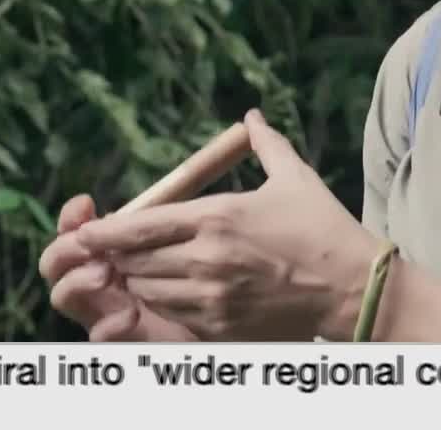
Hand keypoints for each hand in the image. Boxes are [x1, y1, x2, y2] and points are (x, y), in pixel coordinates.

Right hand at [39, 194, 197, 341]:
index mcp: (107, 247)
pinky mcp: (120, 341)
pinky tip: (131, 315)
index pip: (73, 228)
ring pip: (62, 295)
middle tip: (88, 245)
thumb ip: (159, 222)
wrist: (222, 313)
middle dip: (66, 248)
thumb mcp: (184, 237)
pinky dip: (107, 325)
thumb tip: (140, 203)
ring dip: (78, 281)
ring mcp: (102, 311)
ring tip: (104, 274)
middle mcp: (96, 277)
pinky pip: (96, 336)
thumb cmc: (204, 269)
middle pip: (55, 261)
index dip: (72, 216)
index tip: (85, 203)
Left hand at [75, 109, 380, 341]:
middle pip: (133, 262)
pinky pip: (170, 315)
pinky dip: (161, 303)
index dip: (105, 231)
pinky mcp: (220, 324)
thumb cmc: (324, 228)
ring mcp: (211, 295)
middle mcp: (206, 257)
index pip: (140, 226)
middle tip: (112, 251)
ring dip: (137, 281)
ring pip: (146, 291)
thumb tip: (252, 116)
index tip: (86, 231)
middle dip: (118, 256)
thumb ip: (265, 144)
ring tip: (140, 270)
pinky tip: (170, 291)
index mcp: (217, 216)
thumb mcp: (293, 178)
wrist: (353, 287)